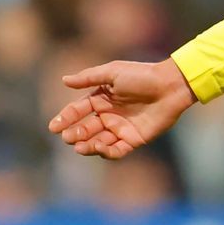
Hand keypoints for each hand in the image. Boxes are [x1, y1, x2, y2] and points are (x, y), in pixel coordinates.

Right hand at [47, 58, 196, 158]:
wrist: (170, 86)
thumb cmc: (142, 75)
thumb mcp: (113, 72)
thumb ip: (88, 78)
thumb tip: (64, 80)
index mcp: (101, 99)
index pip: (78, 111)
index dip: (65, 118)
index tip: (54, 126)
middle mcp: (109, 115)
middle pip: (86, 128)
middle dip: (75, 134)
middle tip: (68, 137)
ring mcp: (121, 128)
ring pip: (98, 142)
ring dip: (87, 145)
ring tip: (79, 146)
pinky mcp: (133, 139)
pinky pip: (116, 151)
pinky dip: (105, 152)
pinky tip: (98, 147)